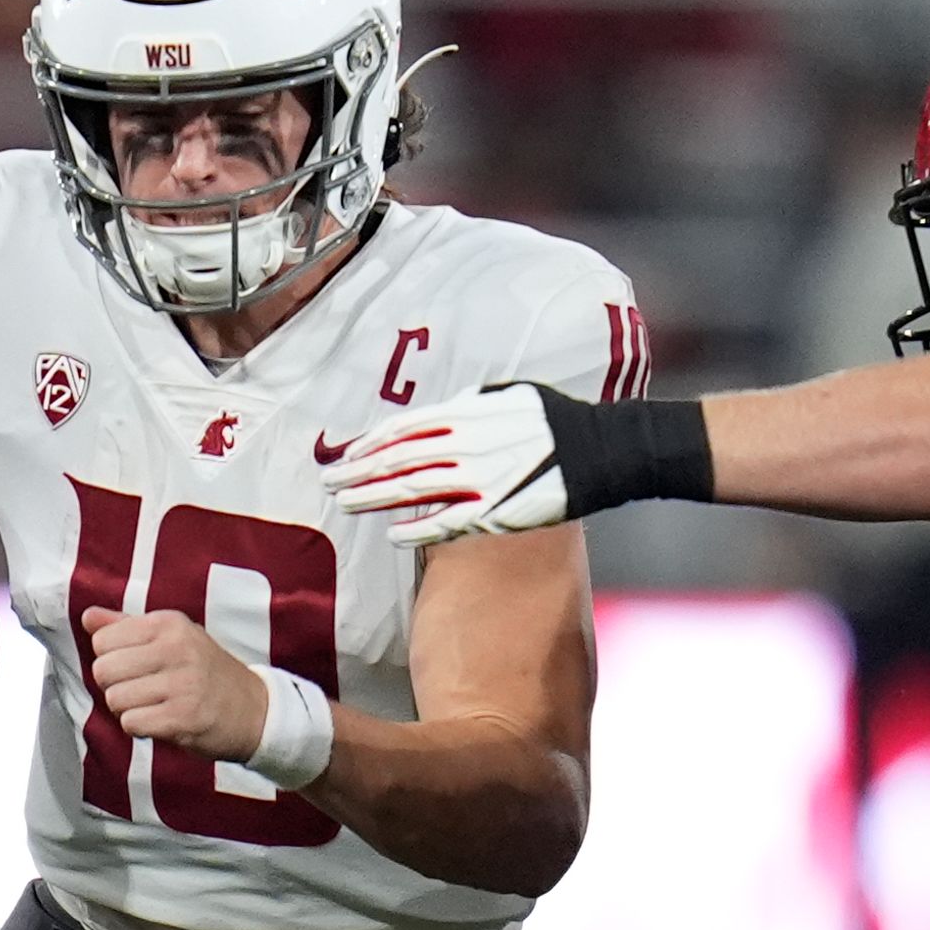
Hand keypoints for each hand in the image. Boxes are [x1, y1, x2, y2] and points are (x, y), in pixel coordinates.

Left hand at [78, 605, 268, 757]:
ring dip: (127, 710)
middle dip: (114, 686)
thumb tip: (88, 617)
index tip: (133, 666)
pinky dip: (139, 727)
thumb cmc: (207, 672)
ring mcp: (182, 684)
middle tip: (139, 690)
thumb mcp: (174, 638)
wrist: (255, 710)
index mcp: (169, 624)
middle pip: (104, 670)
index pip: (103, 639)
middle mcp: (176, 649)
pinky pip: (131, 723)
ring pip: (115, 699)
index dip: (110, 658)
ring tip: (152, 706)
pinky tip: (160, 721)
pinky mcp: (183, 718)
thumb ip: (127, 626)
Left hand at [321, 384, 569, 544]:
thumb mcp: (511, 394)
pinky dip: (416, 530)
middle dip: (358, 471)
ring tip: (347, 504)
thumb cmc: (557, 420)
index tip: (346, 454)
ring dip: (374, 498)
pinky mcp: (493, 512)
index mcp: (466, 413)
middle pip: (397, 459)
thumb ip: (474, 402)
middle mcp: (464, 444)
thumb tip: (450, 405)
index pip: (403, 428)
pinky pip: (445, 523)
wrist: (599, 449)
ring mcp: (477, 480)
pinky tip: (392, 535)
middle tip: (329, 483)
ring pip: (412, 489)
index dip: (370, 443)